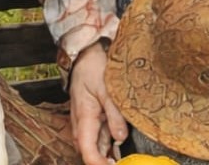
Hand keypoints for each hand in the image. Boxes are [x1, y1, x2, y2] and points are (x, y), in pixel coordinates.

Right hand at [68, 43, 128, 164]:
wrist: (85, 54)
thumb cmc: (93, 67)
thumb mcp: (107, 88)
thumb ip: (114, 113)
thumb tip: (121, 137)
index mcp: (84, 117)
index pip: (87, 151)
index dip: (98, 164)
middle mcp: (82, 123)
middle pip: (90, 152)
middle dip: (104, 161)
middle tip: (124, 162)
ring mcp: (87, 121)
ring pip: (96, 145)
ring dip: (108, 153)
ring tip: (126, 157)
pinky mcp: (92, 117)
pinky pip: (99, 136)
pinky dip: (109, 143)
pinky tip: (121, 143)